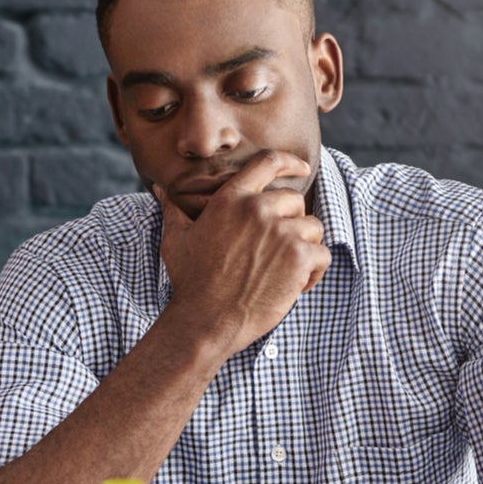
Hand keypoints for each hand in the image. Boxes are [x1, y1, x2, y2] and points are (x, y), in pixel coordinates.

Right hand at [156, 150, 330, 356]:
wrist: (205, 320)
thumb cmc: (190, 282)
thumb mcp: (176, 239)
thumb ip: (173, 210)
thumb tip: (160, 190)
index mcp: (231, 199)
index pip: (268, 163)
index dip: (290, 163)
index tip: (302, 168)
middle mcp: (258, 209)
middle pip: (295, 200)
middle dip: (293, 223)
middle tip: (281, 250)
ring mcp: (280, 232)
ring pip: (312, 228)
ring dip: (305, 248)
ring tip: (287, 271)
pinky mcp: (298, 257)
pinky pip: (322, 255)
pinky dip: (315, 272)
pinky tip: (296, 286)